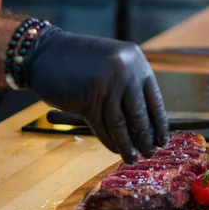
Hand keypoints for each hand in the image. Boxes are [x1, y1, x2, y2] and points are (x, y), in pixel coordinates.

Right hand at [25, 29, 168, 162]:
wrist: (44, 51)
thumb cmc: (79, 61)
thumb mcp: (112, 64)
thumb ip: (129, 85)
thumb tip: (148, 124)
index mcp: (136, 60)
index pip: (154, 99)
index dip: (159, 123)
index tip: (163, 140)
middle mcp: (125, 70)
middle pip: (139, 114)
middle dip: (145, 137)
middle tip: (150, 153)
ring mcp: (107, 83)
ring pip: (120, 124)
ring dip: (127, 144)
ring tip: (133, 158)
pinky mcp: (88, 97)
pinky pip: (102, 126)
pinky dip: (110, 141)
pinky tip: (115, 150)